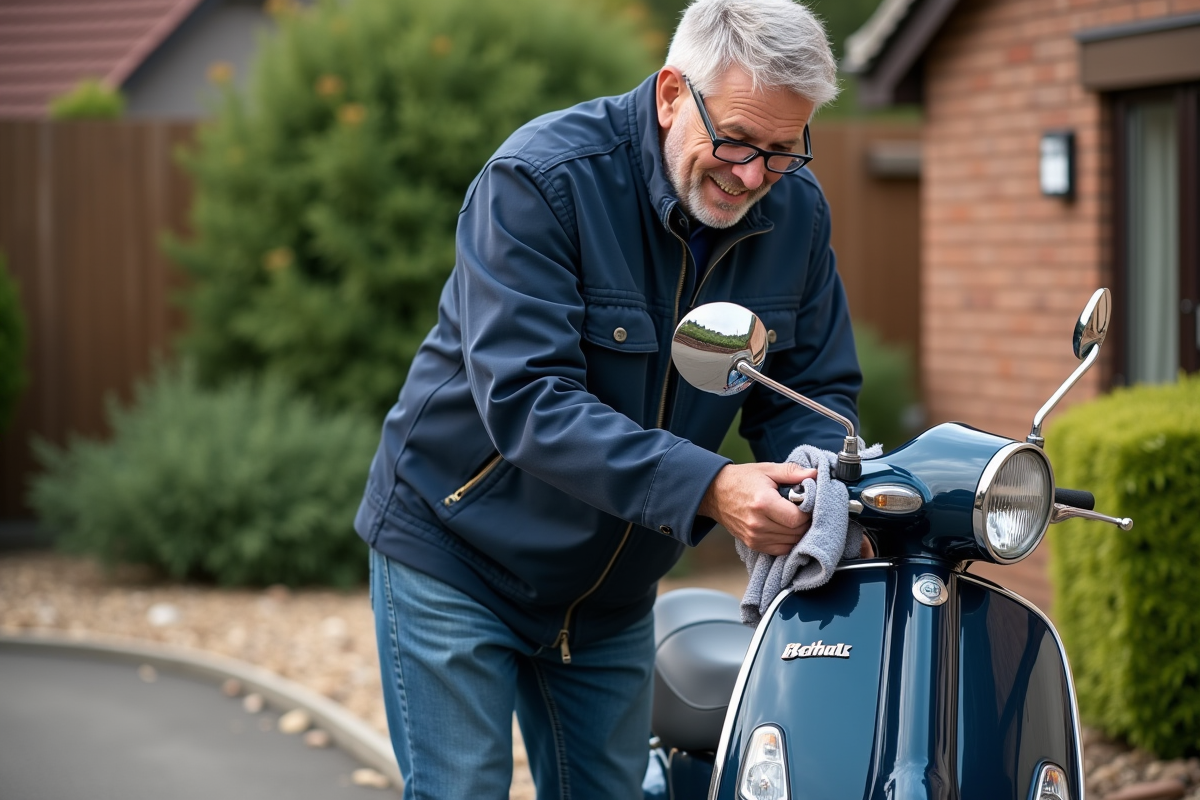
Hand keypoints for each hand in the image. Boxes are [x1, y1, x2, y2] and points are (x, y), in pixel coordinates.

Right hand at [698, 462, 816, 555]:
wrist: (715, 493)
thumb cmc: (742, 479)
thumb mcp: (767, 470)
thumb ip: (792, 472)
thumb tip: (816, 474)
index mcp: (763, 502)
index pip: (796, 518)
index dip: (808, 512)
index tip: (807, 503)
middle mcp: (758, 523)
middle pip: (796, 532)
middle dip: (806, 522)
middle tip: (804, 510)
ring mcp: (755, 537)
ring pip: (791, 542)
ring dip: (798, 532)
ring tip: (794, 518)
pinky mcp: (753, 544)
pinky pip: (781, 549)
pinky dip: (788, 540)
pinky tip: (786, 528)